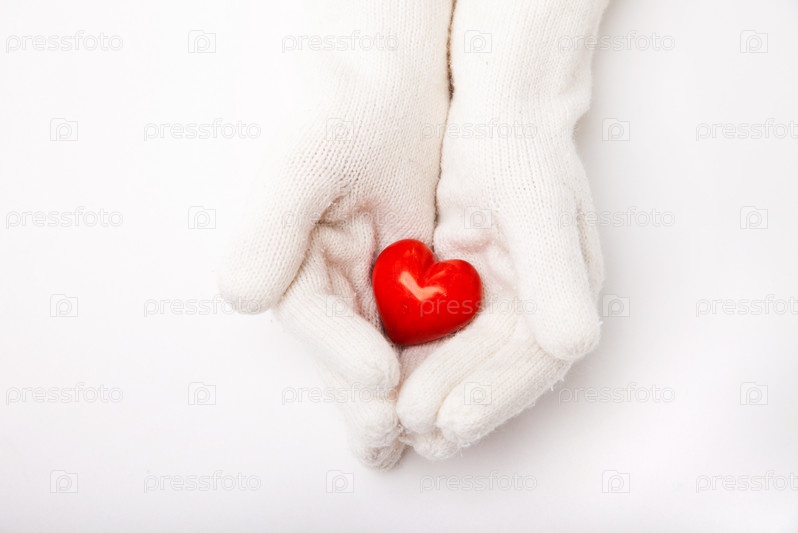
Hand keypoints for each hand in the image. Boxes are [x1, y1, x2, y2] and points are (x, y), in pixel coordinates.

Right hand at [219, 0, 451, 468]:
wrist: (390, 89)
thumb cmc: (341, 112)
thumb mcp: (303, 160)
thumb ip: (270, 226)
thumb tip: (243, 294)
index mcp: (285, 259)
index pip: (311, 318)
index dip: (342, 353)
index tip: (378, 381)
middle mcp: (319, 279)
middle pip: (344, 347)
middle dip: (365, 396)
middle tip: (390, 440)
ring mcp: (363, 281)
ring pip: (380, 346)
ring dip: (399, 390)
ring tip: (419, 434)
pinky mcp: (402, 276)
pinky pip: (416, 324)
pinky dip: (431, 354)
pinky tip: (447, 385)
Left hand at [397, 0, 608, 459]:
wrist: (495, 112)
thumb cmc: (517, 149)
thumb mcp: (535, 206)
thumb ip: (555, 275)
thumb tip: (575, 344)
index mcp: (568, 291)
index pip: (535, 361)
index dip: (493, 397)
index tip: (448, 424)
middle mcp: (541, 303)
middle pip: (499, 371)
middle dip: (457, 403)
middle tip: (412, 433)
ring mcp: (503, 298)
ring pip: (470, 361)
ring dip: (436, 392)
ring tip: (397, 422)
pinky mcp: (468, 288)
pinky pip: (445, 336)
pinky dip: (420, 359)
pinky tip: (389, 378)